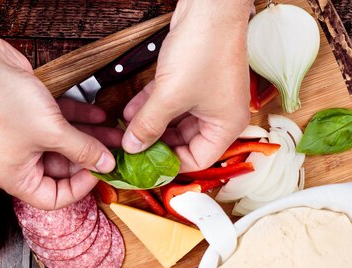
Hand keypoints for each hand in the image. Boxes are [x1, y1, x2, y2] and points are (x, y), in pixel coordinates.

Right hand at [0, 0, 119, 209]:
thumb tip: (107, 165)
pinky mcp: (31, 118)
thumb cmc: (4, 103)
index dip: (79, 188)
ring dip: (91, 139)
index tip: (99, 173)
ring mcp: (26, 139)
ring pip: (65, 146)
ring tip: (116, 134)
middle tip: (116, 153)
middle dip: (91, 160)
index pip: (54, 199)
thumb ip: (83, 150)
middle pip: (63, 170)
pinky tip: (100, 115)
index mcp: (17, 178)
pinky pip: (60, 126)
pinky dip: (79, 121)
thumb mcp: (53, 132)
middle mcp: (20, 162)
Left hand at [122, 0, 251, 171]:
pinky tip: (129, 112)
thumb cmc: (204, 49)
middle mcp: (220, 115)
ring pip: (175, 122)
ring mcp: (207, 97)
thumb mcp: (170, 96)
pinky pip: (172, 103)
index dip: (170, 165)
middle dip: (156, 144)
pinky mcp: (194, 81)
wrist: (210, 7)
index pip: (198, 160)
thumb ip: (149, 125)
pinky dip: (152, 107)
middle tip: (131, 150)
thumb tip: (133, 147)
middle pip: (185, 142)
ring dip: (150, 125)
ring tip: (125, 131)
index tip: (145, 167)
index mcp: (226, 126)